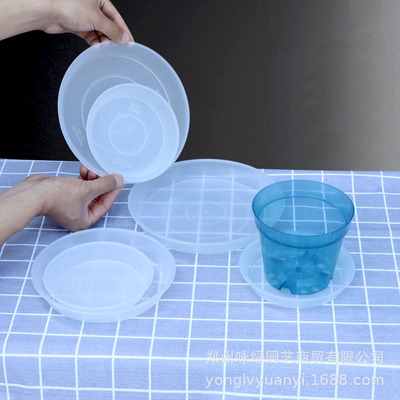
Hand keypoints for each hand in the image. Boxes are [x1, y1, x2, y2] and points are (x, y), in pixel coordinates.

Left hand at [0, 0, 132, 44]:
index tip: (129, 42)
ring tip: (106, 46)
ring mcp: (84, 15)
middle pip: (108, 24)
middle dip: (112, 36)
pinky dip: (94, 41)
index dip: (123, 30)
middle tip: (118, 46)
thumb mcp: (97, 18)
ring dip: (103, 40)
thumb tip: (124, 37)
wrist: (48, 11)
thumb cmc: (68, 6)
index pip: (116, 17)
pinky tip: (97, 46)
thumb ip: (113, 30)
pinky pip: (90, 35)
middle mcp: (92, 6)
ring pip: (99, 31)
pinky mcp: (77, 24)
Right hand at [39, 166, 124, 230]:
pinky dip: (83, 179)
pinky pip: (79, 187)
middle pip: (97, 197)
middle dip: (100, 183)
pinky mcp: (64, 196)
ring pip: (88, 191)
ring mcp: (71, 206)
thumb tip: (118, 180)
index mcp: (85, 221)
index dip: (112, 191)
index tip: (118, 181)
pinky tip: (84, 170)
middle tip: (104, 173)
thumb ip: (104, 184)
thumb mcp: (86, 189)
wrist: (33, 192)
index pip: (105, 204)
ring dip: (92, 179)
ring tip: (91, 170)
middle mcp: (78, 215)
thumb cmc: (55, 197)